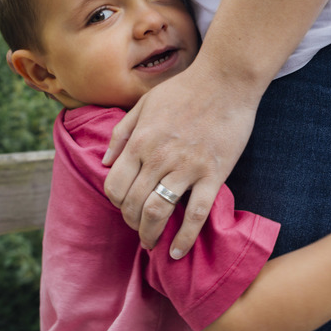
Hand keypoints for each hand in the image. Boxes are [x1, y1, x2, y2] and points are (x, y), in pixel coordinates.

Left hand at [103, 61, 261, 255]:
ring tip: (153, 243)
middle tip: (140, 229)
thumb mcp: (144, 103)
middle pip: (133, 204)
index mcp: (139, 141)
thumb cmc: (185, 88)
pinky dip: (185, 237)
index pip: (114, 186)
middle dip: (132, 223)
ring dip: (150, 234)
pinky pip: (196, 214)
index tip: (126, 207)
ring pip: (158, 212)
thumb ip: (121, 133)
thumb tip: (105, 161)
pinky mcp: (213, 174)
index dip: (116, 203)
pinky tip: (178, 251)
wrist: (226, 79)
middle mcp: (158, 156)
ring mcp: (186, 167)